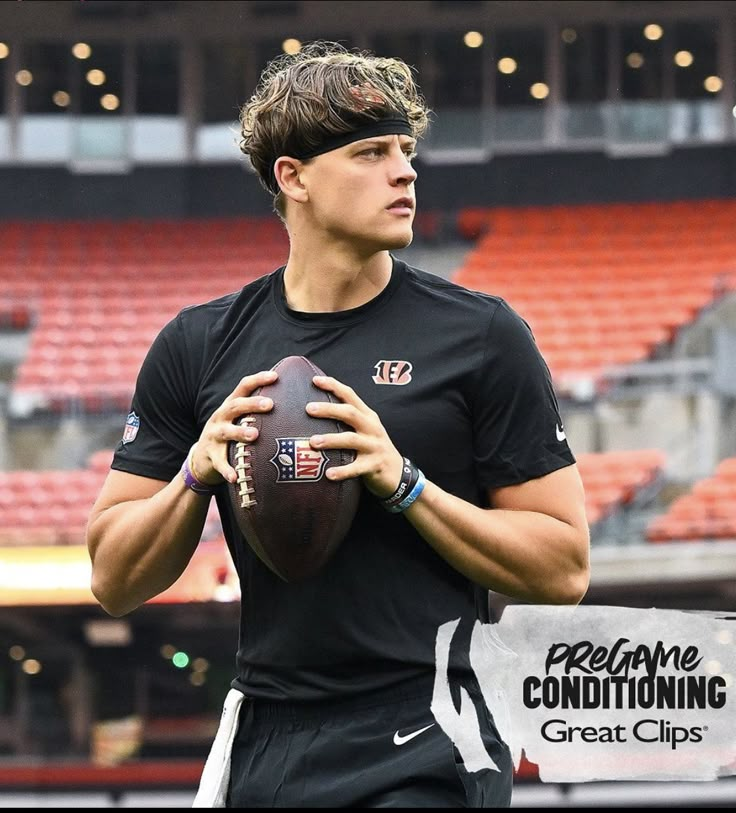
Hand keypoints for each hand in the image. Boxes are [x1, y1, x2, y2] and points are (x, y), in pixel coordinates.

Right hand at [190, 370, 276, 485]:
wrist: (200, 458)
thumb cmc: (229, 434)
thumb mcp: (237, 419)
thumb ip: (256, 410)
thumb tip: (290, 399)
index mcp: (230, 406)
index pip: (243, 387)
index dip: (258, 380)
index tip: (275, 376)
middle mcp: (220, 418)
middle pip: (235, 406)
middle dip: (252, 404)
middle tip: (270, 404)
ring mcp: (214, 436)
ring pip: (227, 432)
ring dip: (240, 432)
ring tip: (254, 435)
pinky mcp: (211, 456)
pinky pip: (220, 463)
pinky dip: (227, 469)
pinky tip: (235, 476)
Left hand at [306, 375, 403, 498]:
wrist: (398, 473)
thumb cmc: (372, 448)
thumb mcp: (365, 429)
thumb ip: (347, 419)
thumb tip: (315, 410)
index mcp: (367, 416)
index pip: (350, 395)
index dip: (334, 386)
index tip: (315, 380)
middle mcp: (371, 427)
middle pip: (350, 413)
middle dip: (329, 409)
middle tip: (308, 408)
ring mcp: (374, 446)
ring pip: (351, 439)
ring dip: (331, 439)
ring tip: (312, 442)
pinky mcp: (375, 465)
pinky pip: (356, 468)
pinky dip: (342, 471)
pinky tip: (328, 475)